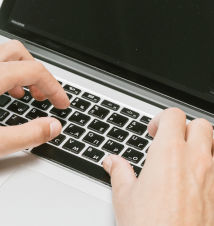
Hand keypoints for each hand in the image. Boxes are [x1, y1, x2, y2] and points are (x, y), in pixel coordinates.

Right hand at [103, 108, 213, 225]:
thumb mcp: (125, 197)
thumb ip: (119, 172)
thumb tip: (111, 161)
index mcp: (168, 154)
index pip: (173, 116)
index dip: (161, 120)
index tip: (152, 132)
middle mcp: (196, 161)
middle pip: (200, 125)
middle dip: (184, 128)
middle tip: (169, 142)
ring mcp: (213, 177)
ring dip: (201, 145)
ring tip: (184, 159)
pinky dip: (209, 167)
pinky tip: (194, 181)